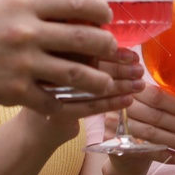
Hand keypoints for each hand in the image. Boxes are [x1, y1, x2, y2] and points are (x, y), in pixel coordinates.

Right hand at [0, 0, 137, 115]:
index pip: (78, 3)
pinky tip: (75, 102)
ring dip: (99, 81)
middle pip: (86, 40)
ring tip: (104, 81)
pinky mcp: (17, 92)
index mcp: (24, 5)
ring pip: (78, 75)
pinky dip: (69, 104)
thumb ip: (36, 7)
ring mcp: (23, 64)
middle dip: (107, 47)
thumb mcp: (4, 5)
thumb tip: (72, 7)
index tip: (106, 16)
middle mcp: (26, 32)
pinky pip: (54, 102)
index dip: (101, 10)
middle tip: (111, 50)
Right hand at [19, 50, 144, 148]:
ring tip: (139, 85)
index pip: (88, 47)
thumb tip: (120, 48)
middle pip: (91, 65)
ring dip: (120, 85)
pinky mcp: (58, 111)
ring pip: (92, 86)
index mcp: (51, 48)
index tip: (132, 55)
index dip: (113, 51)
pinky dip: (111, 104)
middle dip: (120, 68)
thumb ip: (83, 53)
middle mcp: (48, 66)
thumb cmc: (55, 90)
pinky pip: (90, 107)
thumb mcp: (64, 65)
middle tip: (139, 70)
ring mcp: (52, 90)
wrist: (35, 127)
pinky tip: (127, 100)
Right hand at [112, 82, 174, 154]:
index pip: (156, 95)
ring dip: (174, 141)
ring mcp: (115, 126)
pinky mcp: (116, 145)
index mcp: (132, 90)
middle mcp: (121, 106)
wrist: (123, 150)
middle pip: (154, 115)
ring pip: (150, 133)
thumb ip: (167, 103)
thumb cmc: (143, 123)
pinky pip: (144, 151)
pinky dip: (162, 155)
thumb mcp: (151, 107)